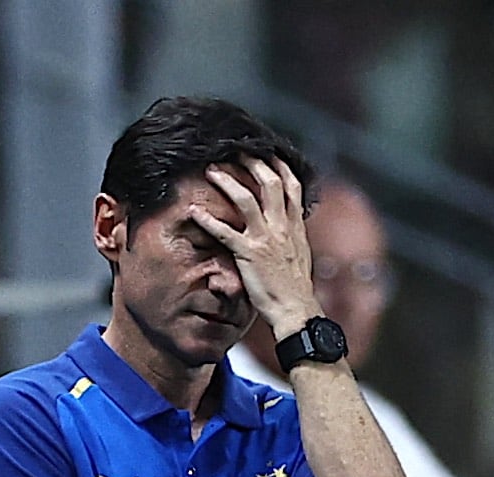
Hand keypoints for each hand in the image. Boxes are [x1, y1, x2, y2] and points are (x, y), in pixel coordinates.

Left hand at [196, 158, 319, 340]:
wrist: (296, 309)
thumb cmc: (294, 287)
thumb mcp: (299, 253)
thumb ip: (291, 234)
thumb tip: (286, 223)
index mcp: (295, 225)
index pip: (291, 185)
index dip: (279, 165)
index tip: (267, 152)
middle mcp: (282, 226)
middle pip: (269, 182)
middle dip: (253, 162)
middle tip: (236, 151)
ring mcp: (265, 239)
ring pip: (246, 199)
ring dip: (227, 182)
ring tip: (211, 170)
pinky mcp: (249, 254)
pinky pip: (225, 233)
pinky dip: (208, 221)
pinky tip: (194, 212)